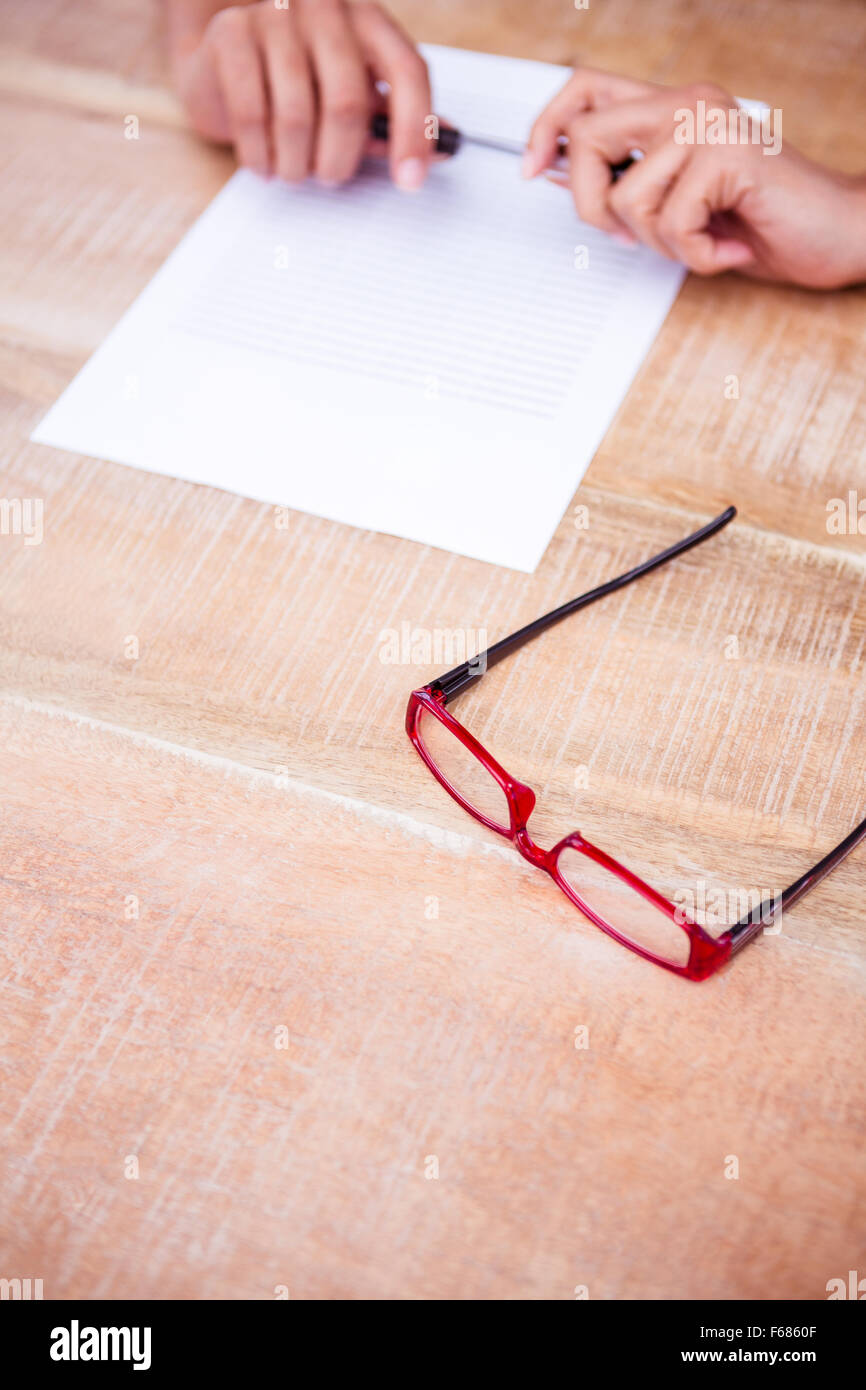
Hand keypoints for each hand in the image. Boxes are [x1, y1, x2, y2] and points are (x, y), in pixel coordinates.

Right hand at [170, 0, 432, 189]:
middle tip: (330, 178)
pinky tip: (264, 164)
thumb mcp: (351, 95)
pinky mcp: (232, 33)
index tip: (410, 181)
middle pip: (348, 101)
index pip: (407, 71)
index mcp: (368, 20)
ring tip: (293, 173)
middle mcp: (327, 7)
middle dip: (339, 159)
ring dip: (296, 164)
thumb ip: (389, 119)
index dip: (415, 130)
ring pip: (297, 115)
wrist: (222, 59)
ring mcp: (276, 15)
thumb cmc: (299, 83)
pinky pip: (253, 114)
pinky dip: (261, 155)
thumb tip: (441, 154)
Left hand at [524, 68, 865, 287]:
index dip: (546, 128)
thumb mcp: (675, 208)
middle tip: (625, 236)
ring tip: (703, 241)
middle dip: (589, 205)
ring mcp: (708, 124)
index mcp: (670, 108)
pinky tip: (728, 247)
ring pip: (627, 195)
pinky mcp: (728, 154)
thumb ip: (623, 183)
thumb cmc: (761, 222)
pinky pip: (671, 221)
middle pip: (586, 138)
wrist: (838, 234)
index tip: (534, 170)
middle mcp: (687, 103)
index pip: (583, 90)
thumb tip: (554, 174)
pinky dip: (697, 255)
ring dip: (660, 243)